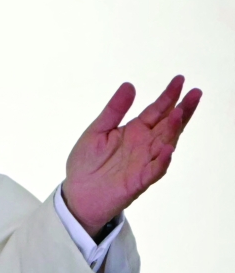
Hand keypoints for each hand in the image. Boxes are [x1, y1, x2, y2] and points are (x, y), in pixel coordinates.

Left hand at [63, 75, 200, 236]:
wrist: (78, 193)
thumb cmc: (87, 162)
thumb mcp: (97, 130)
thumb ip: (114, 110)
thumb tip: (130, 85)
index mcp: (134, 131)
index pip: (156, 111)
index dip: (168, 96)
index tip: (180, 80)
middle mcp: (144, 145)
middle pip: (168, 125)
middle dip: (182, 109)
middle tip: (195, 93)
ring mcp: (144, 162)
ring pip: (165, 144)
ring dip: (173, 130)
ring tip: (179, 114)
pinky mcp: (139, 181)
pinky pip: (155, 170)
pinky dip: (162, 160)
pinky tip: (168, 148)